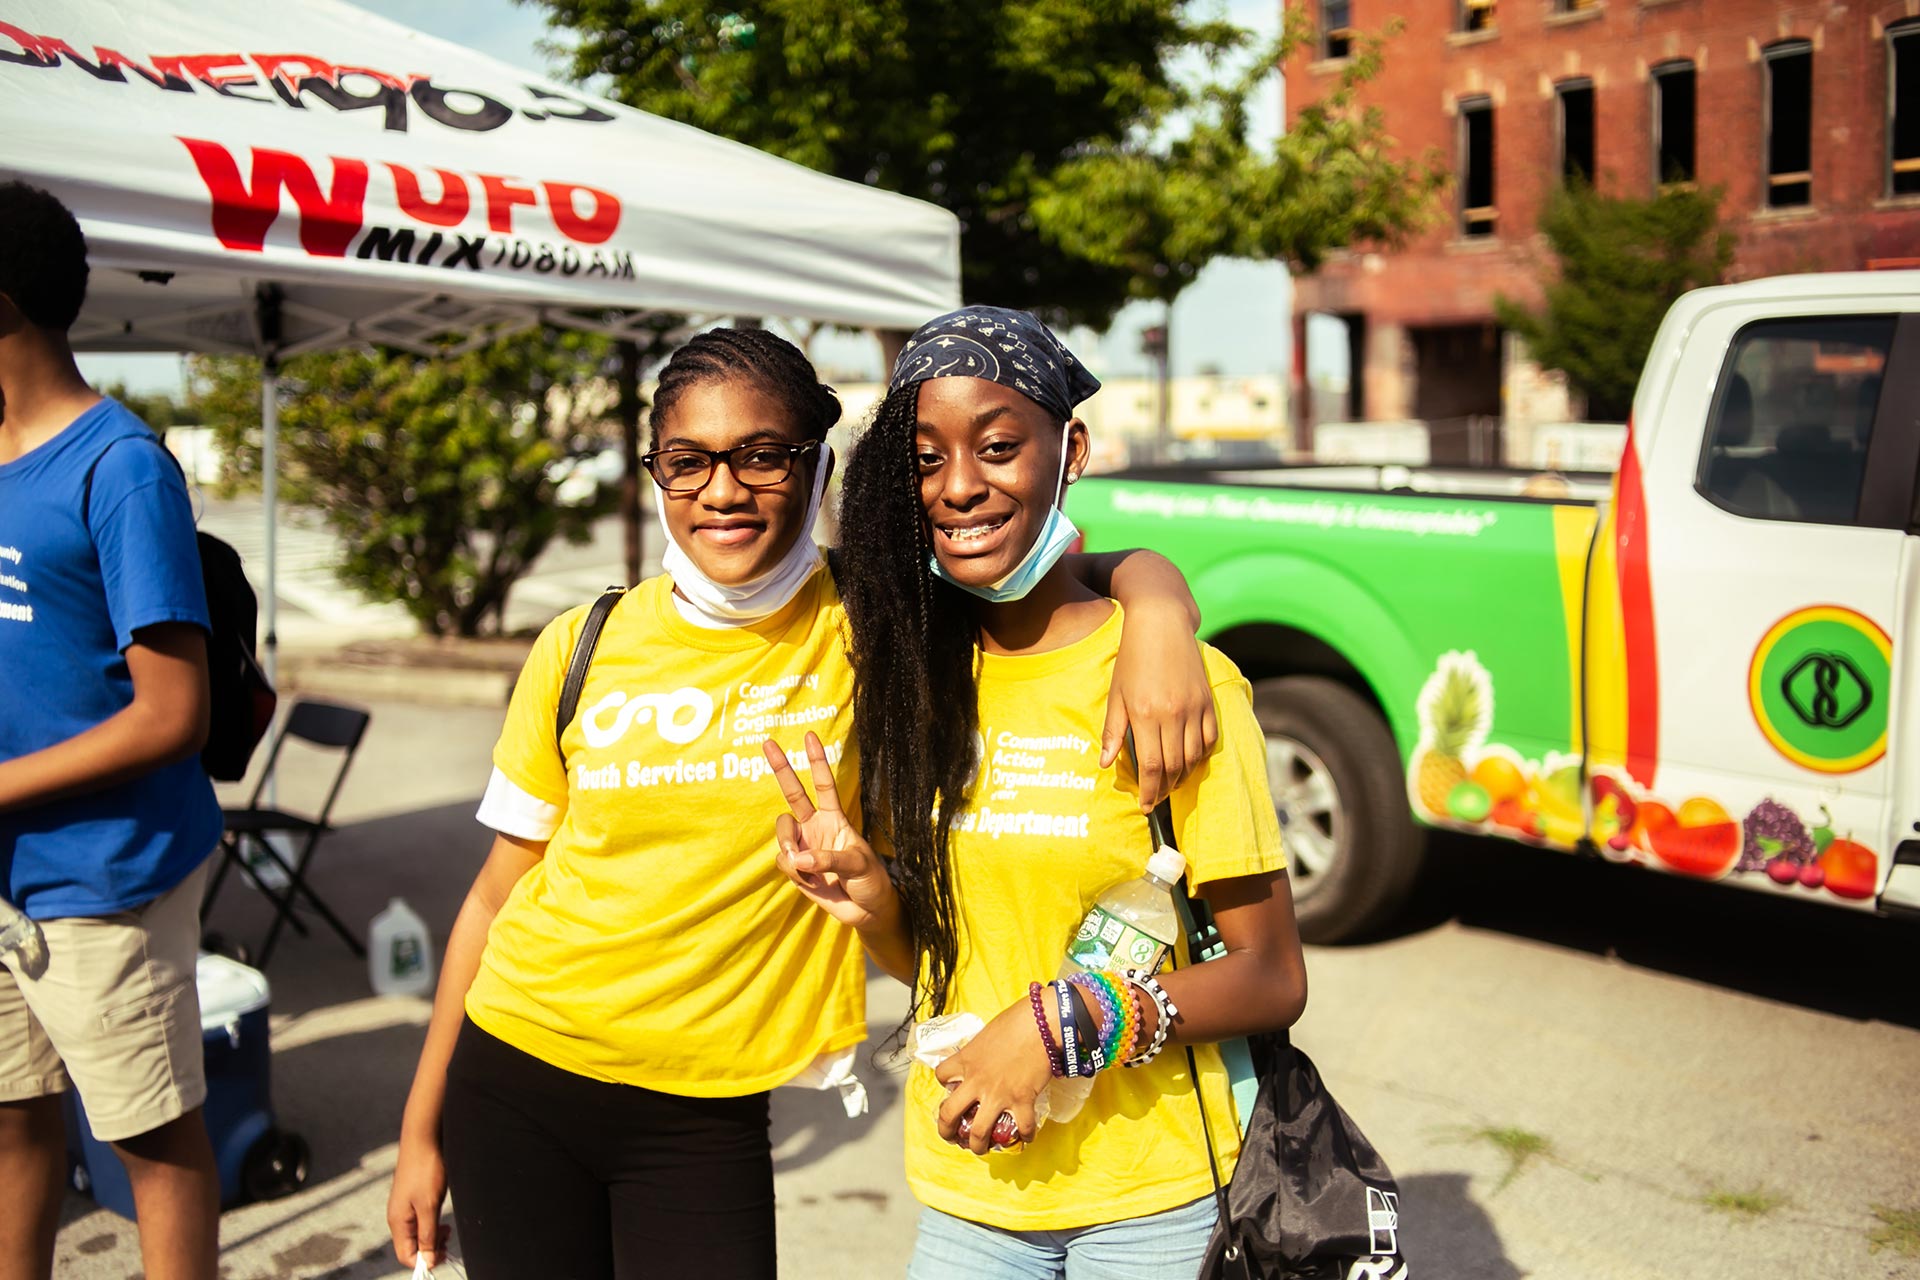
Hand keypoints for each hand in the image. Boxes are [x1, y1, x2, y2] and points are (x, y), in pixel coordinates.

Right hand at [387, 1130, 449, 1268]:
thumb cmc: (424, 1170)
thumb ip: (427, 1234)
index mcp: (397, 1222)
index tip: (443, 1254)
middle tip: (448, 1239)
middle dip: (430, 1249)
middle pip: (411, 1246)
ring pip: (417, 1233)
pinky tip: (442, 1219)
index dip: (424, 1261)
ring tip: (447, 1230)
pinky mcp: (413, 1198)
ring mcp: (405, 1207)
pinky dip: (432, 1225)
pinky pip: (421, 1221)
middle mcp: (398, 1217)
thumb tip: (426, 1261)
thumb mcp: (428, 1205)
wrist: (423, 1139)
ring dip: (433, 1237)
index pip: (406, 1256)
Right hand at [764, 733, 895, 929]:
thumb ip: (830, 859)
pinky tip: (812, 881)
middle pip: (793, 794)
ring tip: (809, 868)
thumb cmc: (871, 881)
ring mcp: (803, 846)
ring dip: (791, 848)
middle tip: (767, 743)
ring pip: (782, 834)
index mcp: (835, 819)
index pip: (824, 785)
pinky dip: (796, 872)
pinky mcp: (796, 869)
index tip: (810, 737)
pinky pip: (783, 862)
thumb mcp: (859, 865)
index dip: (816, 761)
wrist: (866, 911)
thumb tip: (799, 858)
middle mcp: (815, 828)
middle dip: (781, 768)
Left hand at [934, 996, 1056, 1155]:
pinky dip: (1026, 1136)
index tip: (953, 1088)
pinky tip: (1027, 1137)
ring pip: (978, 1133)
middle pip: (948, 1115)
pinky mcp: (1022, 1100)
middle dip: (946, 1131)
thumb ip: (981, 1049)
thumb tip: (986, 1055)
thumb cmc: (1017, 1020)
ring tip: (981, 1148)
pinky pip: (1022, 1128)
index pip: (941, 1076)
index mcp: (966, 1060)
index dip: (945, 1084)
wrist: (1042, 1022)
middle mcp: (976, 1081)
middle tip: (952, 1137)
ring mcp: (998, 1094)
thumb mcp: (987, 1033)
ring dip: (978, 1146)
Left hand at [1103, 602, 1218, 810]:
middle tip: (1154, 798)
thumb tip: (1106, 765)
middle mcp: (1173, 714)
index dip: (1148, 791)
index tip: (1144, 806)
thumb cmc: (1132, 658)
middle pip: (1172, 766)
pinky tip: (1189, 762)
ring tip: (1169, 784)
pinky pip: (1209, 739)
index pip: (1150, 766)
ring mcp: (1194, 708)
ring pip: (1193, 756)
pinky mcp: (1207, 701)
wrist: (1162, 623)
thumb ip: (1114, 730)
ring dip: (1182, 776)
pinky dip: (1200, 756)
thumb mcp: (1116, 693)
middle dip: (1163, 788)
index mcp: (1145, 714)